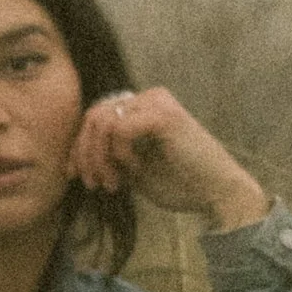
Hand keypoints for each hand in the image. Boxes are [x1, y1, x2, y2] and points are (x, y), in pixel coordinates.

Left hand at [71, 87, 270, 232]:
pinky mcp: (163, 115)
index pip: (96, 116)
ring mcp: (157, 102)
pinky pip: (119, 129)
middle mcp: (150, 97)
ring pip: (102, 122)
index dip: (79, 146)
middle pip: (94, 116)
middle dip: (85, 154)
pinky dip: (119, 153)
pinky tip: (133, 169)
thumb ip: (110, 154)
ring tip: (113, 184)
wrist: (217, 193)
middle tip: (93, 184)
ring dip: (99, 158)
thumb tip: (76, 156)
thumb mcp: (133, 167)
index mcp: (143, 106)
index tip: (74, 175)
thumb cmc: (180, 183)